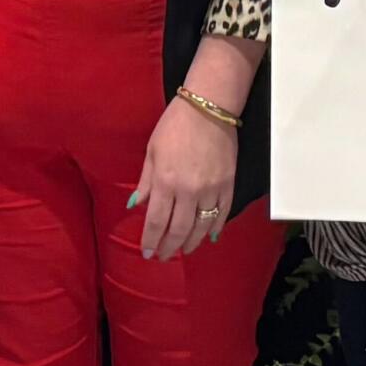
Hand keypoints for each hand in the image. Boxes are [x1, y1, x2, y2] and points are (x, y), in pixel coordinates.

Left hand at [130, 94, 237, 260]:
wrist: (208, 108)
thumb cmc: (174, 126)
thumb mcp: (152, 151)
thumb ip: (145, 182)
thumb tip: (137, 205)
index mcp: (165, 182)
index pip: (157, 222)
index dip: (151, 241)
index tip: (148, 253)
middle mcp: (189, 191)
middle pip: (179, 230)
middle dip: (169, 247)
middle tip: (163, 257)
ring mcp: (211, 190)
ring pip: (202, 227)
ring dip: (191, 242)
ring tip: (183, 250)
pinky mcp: (228, 185)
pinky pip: (222, 214)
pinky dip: (215, 229)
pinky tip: (209, 237)